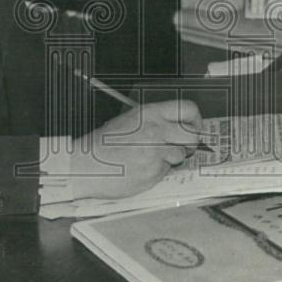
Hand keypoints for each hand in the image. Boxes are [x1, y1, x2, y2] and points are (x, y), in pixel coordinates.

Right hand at [67, 99, 201, 201]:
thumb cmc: (104, 144)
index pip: (188, 108)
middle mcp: (156, 130)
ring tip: (149, 158)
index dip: (195, 120)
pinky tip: (140, 168)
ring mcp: (156, 152)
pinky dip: (157, 172)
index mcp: (150, 113)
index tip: (193, 128)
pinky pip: (166, 171)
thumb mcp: (129, 120)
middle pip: (192, 135)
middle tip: (180, 147)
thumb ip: (155, 121)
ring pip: (180, 155)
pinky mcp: (153, 172)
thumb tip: (179, 128)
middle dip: (189, 143)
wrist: (86, 165)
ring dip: (170, 159)